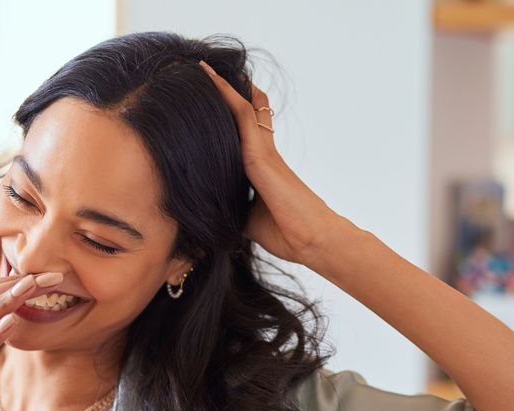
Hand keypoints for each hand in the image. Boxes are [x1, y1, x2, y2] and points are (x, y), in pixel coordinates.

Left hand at [198, 59, 349, 267]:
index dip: (226, 114)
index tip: (206, 101)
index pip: (241, 132)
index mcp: (260, 167)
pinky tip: (211, 80)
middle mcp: (262, 152)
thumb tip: (210, 213)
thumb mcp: (247, 220)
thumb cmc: (286, 234)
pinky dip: (226, 96)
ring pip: (242, 107)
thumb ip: (231, 207)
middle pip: (244, 111)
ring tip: (203, 67)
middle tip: (203, 71)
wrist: (311, 241)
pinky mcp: (261, 155)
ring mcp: (263, 151)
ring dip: (223, 86)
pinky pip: (242, 116)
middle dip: (225, 92)